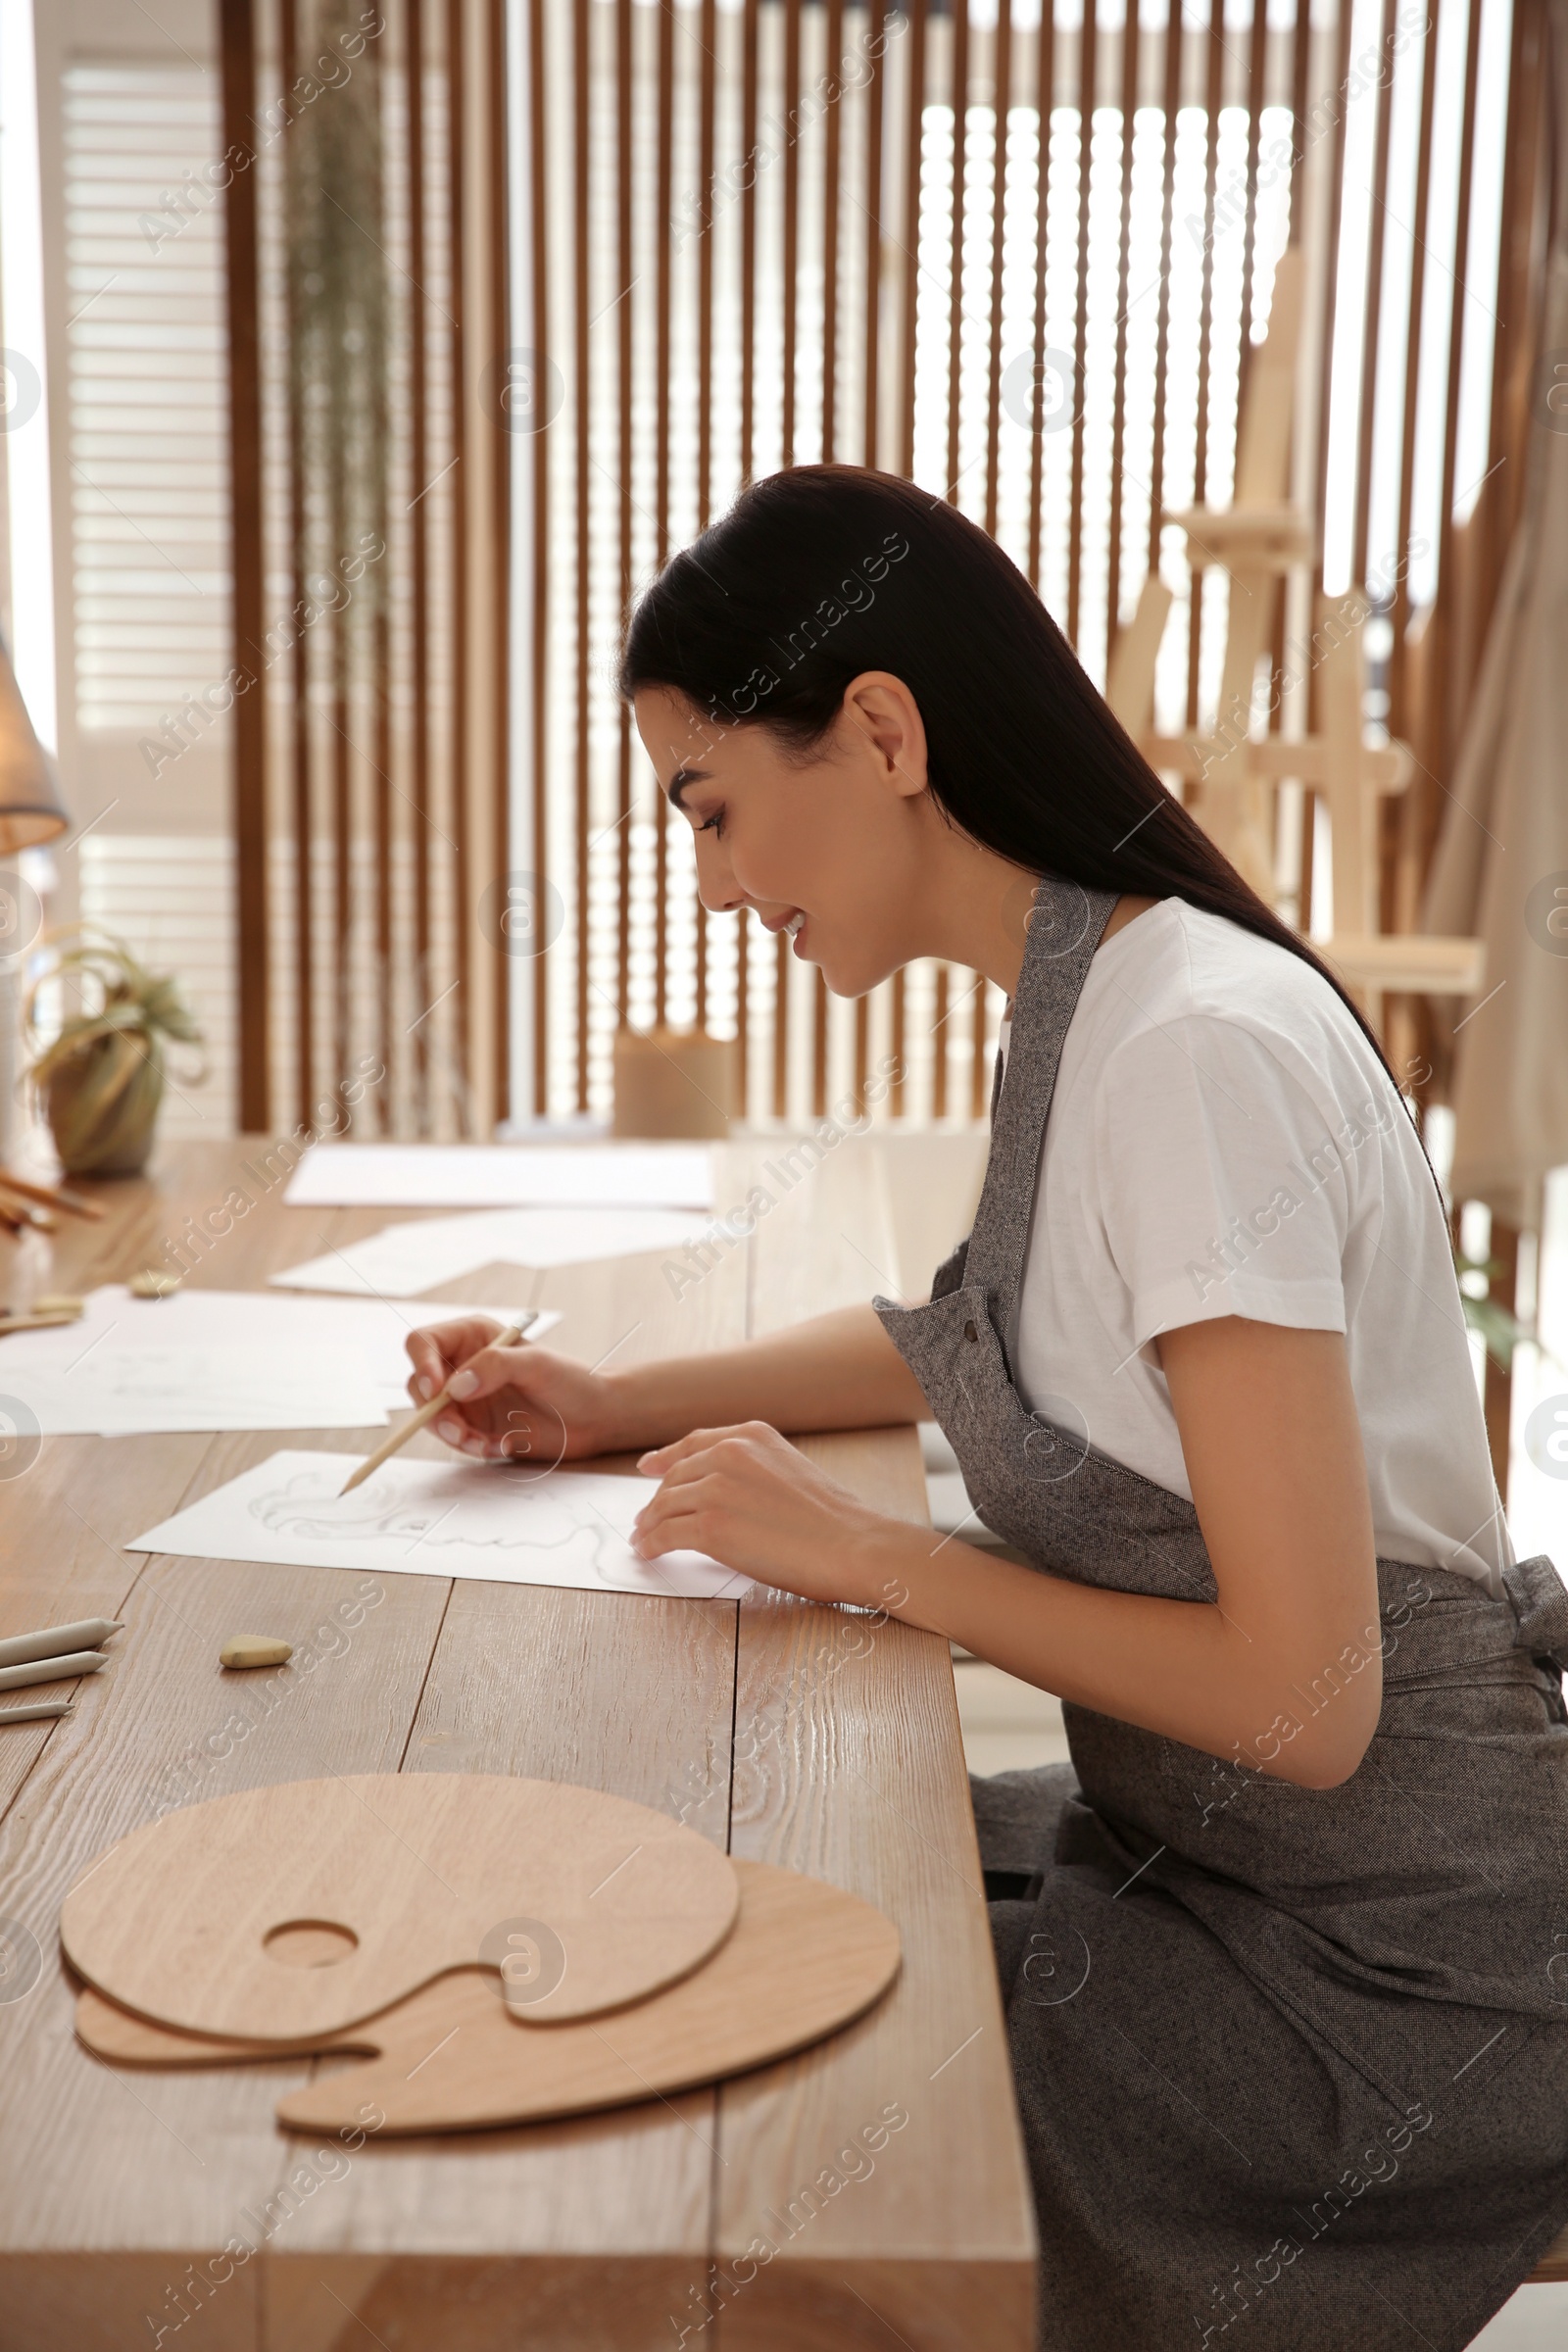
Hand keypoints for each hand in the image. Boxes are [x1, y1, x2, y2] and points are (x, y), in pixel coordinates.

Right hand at [405, 1316, 618, 1464]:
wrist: (593, 1419)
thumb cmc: (572, 1381)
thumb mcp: (536, 1364)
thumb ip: (495, 1366)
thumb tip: (455, 1385)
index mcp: (473, 1336)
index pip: (424, 1342)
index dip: (421, 1365)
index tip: (437, 1391)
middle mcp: (463, 1365)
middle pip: (419, 1385)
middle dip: (434, 1412)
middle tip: (459, 1431)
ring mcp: (466, 1399)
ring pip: (431, 1418)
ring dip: (452, 1435)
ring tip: (485, 1444)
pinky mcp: (474, 1427)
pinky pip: (455, 1440)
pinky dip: (471, 1447)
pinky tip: (502, 1445)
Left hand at [630, 1420, 908, 1608]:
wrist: (852, 1544)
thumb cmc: (834, 1520)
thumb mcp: (791, 1469)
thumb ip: (753, 1471)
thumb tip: (723, 1494)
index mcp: (751, 1435)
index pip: (695, 1443)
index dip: (666, 1457)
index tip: (648, 1466)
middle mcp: (729, 1452)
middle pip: (675, 1476)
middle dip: (656, 1498)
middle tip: (645, 1516)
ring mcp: (716, 1488)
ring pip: (665, 1505)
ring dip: (649, 1524)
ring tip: (643, 1538)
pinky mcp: (709, 1526)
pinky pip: (666, 1534)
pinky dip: (652, 1544)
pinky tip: (649, 1551)